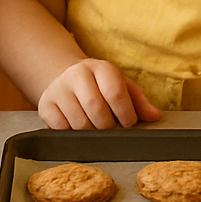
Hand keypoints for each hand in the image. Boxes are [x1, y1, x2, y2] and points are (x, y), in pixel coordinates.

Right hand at [38, 59, 161, 129]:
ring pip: (78, 121)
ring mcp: (58, 89)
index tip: (128, 122)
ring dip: (90, 132)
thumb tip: (155, 116)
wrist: (66, 78)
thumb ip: (139, 101)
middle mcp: (77, 74)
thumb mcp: (121, 86)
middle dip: (107, 126)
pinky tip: (77, 127)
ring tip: (95, 128)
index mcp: (100, 68)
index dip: (125, 113)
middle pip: (96, 108)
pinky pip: (60, 127)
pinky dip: (72, 133)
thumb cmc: (100, 86)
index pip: (115, 92)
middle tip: (110, 129)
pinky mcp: (45, 104)